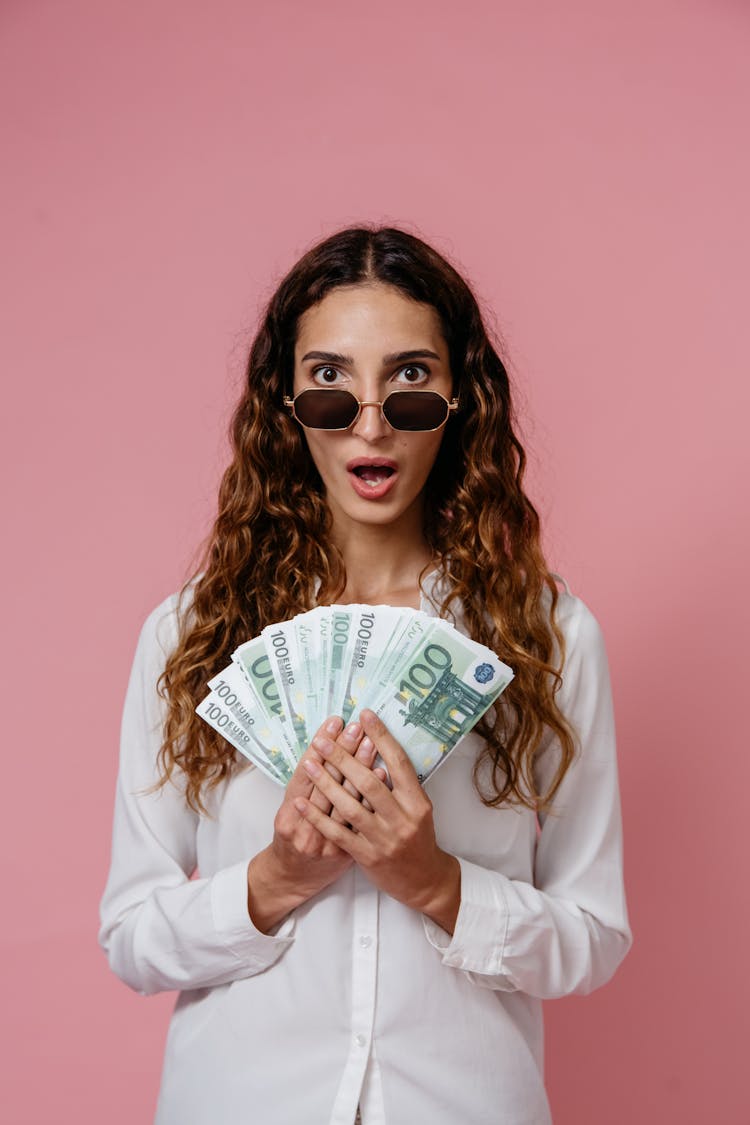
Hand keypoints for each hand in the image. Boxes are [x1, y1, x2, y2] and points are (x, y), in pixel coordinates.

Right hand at [246, 717, 378, 931]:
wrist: (293, 882)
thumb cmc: (294, 841)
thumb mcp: (290, 813)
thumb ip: (305, 787)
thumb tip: (326, 746)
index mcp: (287, 814)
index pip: (305, 772)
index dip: (319, 746)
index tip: (334, 722)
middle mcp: (302, 829)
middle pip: (325, 781)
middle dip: (342, 751)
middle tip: (355, 725)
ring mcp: (324, 843)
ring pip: (344, 798)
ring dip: (358, 767)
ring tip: (369, 741)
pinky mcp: (344, 853)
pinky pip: (361, 818)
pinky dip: (370, 795)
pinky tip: (382, 775)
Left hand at [293, 709, 461, 932]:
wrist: (424, 881)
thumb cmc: (418, 838)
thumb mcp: (418, 809)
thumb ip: (400, 785)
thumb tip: (377, 750)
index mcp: (417, 802)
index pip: (398, 762)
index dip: (382, 736)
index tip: (365, 715)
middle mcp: (402, 819)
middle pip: (369, 782)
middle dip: (344, 758)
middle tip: (324, 739)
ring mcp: (384, 839)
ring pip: (350, 806)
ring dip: (326, 783)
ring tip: (309, 763)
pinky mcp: (368, 857)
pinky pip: (337, 833)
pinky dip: (317, 817)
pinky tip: (300, 802)